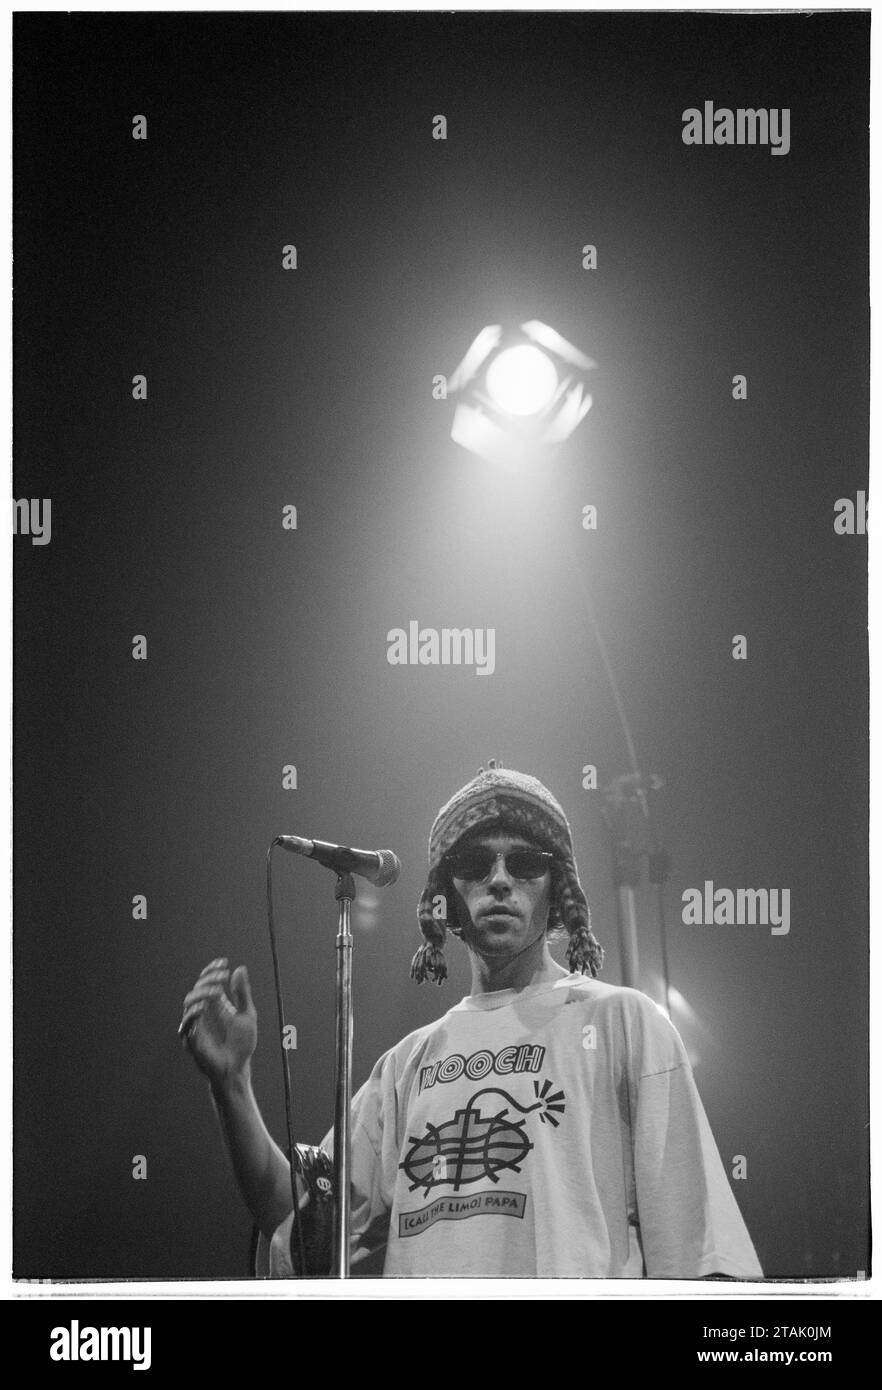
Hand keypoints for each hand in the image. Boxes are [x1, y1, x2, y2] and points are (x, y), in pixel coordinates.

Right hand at [179, 958, 257, 1086]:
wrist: (238, 1069)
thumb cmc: (242, 1045)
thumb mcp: (247, 1015)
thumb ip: (242, 993)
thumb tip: (240, 968)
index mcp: (215, 1006)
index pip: (207, 982)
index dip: (212, 971)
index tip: (223, 962)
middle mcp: (203, 1013)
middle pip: (198, 989)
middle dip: (208, 979)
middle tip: (222, 975)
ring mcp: (196, 1025)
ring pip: (189, 1002)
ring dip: (201, 992)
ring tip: (217, 989)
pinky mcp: (192, 1040)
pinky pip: (187, 1023)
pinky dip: (194, 1012)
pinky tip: (205, 1005)